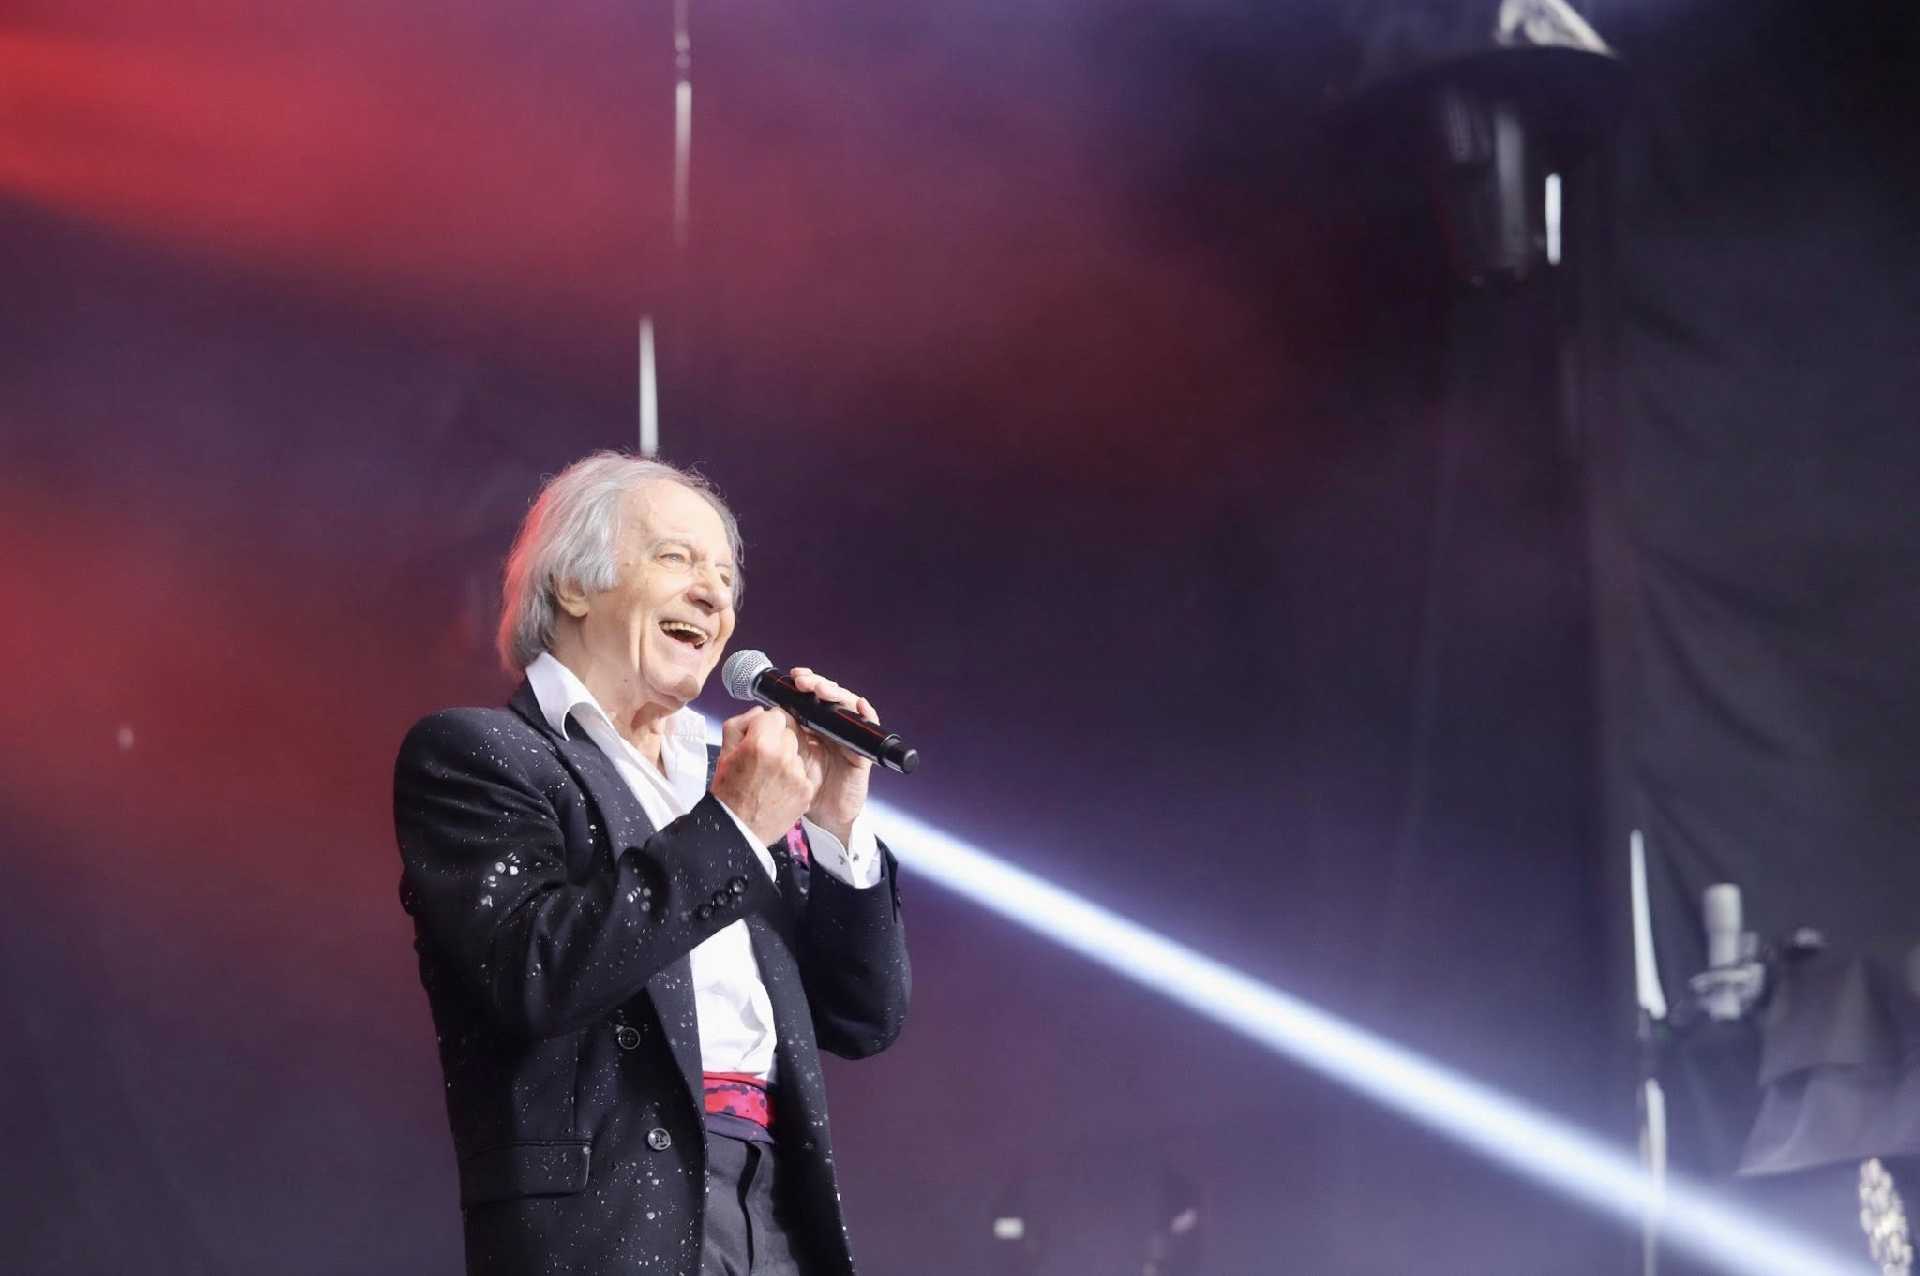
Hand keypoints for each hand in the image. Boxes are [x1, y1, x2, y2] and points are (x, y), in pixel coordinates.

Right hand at [710, 706, 822, 846]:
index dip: (767, 725)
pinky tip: (779, 789)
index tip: (760, 736)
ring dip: (787, 759)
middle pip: (790, 732)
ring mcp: (798, 774)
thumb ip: (741, 723)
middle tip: (764, 758)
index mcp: (761, 743)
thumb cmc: (728, 790)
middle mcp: (783, 755)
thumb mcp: (724, 752)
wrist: (737, 829)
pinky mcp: (807, 791)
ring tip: (770, 776)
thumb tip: (760, 712)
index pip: (776, 715)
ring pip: (797, 753)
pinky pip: (803, 773)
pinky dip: (794, 778)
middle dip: (778, 740)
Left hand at [787, 666, 874, 844]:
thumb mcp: (782, 758)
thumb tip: (763, 710)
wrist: (821, 816)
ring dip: (838, 694)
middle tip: (805, 682)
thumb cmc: (802, 787)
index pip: (811, 696)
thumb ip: (775, 737)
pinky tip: (860, 706)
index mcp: (812, 726)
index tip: (793, 677)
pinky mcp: (861, 752)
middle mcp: (831, 728)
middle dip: (818, 684)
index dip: (805, 684)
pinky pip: (869, 730)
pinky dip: (867, 715)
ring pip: (848, 707)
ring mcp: (848, 738)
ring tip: (823, 690)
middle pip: (830, 697)